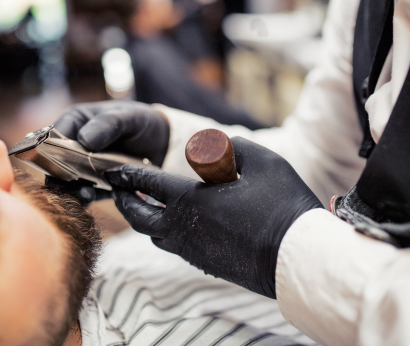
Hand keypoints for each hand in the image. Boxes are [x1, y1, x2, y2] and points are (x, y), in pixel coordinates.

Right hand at [47, 101, 169, 202]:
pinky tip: (90, 199)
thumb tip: (84, 139)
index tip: (61, 163)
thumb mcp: (129, 117)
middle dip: (61, 175)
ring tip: (85, 193)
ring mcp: (83, 166)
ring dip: (72, 189)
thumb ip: (108, 124)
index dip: (52, 150)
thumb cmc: (142, 122)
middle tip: (72, 184)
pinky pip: (83, 193)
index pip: (53, 136)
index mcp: (76, 122)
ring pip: (67, 181)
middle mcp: (74, 145)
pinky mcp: (94, 184)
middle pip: (55, 162)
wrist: (162, 144)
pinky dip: (84, 198)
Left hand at [104, 137, 322, 298]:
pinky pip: (172, 246)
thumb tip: (215, 145)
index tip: (112, 170)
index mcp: (191, 200)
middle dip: (124, 200)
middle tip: (117, 189)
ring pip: (153, 235)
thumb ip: (233, 147)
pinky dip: (162, 232)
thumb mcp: (263, 161)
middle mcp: (183, 228)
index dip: (127, 174)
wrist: (296, 258)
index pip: (148, 183)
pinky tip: (172, 224)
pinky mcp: (204, 263)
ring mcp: (192, 250)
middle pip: (139, 216)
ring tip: (141, 205)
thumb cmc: (282, 205)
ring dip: (142, 218)